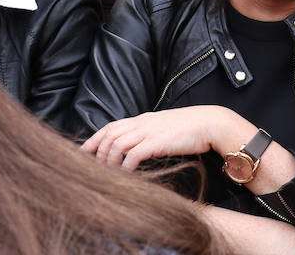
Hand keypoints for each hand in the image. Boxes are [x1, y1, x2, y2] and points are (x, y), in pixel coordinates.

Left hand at [81, 105, 253, 170]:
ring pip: (117, 144)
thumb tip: (137, 147)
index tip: (84, 153)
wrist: (211, 123)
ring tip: (107, 175)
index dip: (94, 139)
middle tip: (90, 169)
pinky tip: (125, 175)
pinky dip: (125, 166)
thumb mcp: (164, 127)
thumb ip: (149, 133)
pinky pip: (133, 154)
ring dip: (109, 161)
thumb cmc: (191, 128)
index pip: (110, 126)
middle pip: (109, 135)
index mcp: (143, 119)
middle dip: (96, 152)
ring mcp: (149, 131)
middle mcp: (142, 123)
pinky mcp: (157, 142)